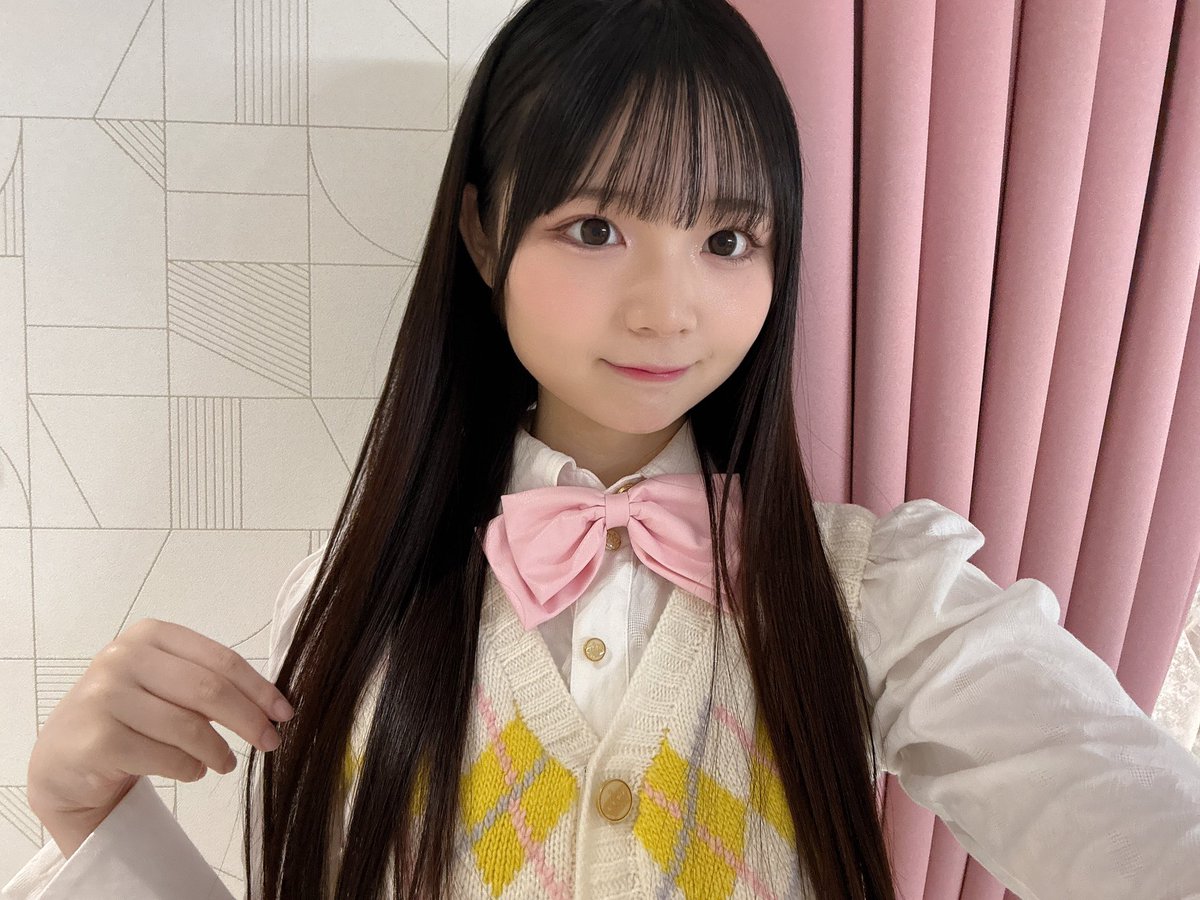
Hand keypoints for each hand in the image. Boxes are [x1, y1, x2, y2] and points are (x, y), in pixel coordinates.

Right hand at [26, 618, 294, 857]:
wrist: (64, 761)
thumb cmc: (129, 718)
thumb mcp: (166, 687)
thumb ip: (209, 685)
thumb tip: (273, 706)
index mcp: (149, 635)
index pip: (220, 660)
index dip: (259, 689)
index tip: (285, 712)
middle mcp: (122, 658)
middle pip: (209, 690)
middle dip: (249, 720)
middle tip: (271, 743)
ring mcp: (104, 697)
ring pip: (189, 728)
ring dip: (218, 752)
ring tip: (224, 763)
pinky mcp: (96, 740)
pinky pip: (166, 758)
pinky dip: (190, 769)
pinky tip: (191, 771)